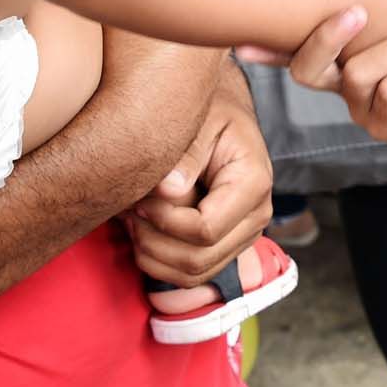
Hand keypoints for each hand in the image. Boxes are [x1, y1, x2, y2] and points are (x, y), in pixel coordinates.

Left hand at [125, 65, 273, 289]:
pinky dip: (159, 261)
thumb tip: (166, 190)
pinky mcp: (227, 245)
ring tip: (133, 218)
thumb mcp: (199, 118)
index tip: (140, 198)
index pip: (205, 230)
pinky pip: (191, 275)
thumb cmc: (211, 111)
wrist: (224, 115)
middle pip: (198, 259)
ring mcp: (244, 235)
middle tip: (129, 209)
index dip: (164, 221)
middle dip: (153, 241)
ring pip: (192, 274)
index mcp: (254, 182)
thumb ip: (185, 152)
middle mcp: (257, 215)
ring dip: (152, 255)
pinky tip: (142, 230)